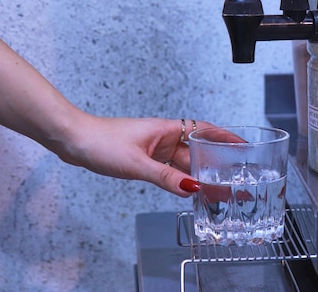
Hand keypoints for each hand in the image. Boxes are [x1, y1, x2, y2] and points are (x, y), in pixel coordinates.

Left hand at [54, 116, 235, 196]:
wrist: (74, 140)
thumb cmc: (101, 141)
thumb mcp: (137, 163)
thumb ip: (165, 177)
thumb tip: (191, 187)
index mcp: (167, 129)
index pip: (205, 130)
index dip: (225, 137)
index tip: (243, 144)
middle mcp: (165, 137)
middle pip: (198, 150)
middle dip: (216, 163)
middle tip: (235, 177)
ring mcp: (155, 148)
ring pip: (184, 162)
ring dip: (199, 174)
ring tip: (217, 188)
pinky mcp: (145, 159)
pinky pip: (170, 170)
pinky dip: (181, 179)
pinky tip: (188, 189)